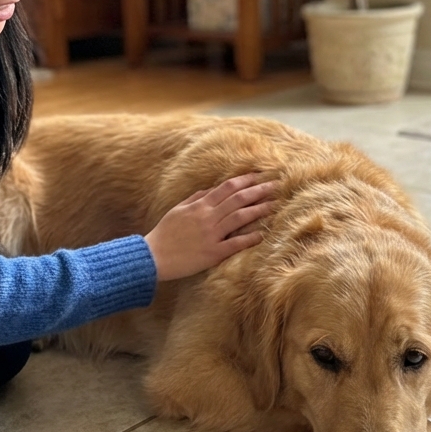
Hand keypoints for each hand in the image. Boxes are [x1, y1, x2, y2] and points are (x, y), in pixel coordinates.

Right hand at [144, 173, 275, 281]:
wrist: (153, 256)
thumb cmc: (165, 233)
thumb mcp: (178, 210)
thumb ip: (196, 198)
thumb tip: (212, 189)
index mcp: (200, 205)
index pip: (227, 188)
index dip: (246, 180)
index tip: (261, 175)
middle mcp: (207, 217)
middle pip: (238, 199)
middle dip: (259, 190)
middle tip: (277, 185)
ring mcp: (211, 235)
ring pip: (239, 218)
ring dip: (259, 210)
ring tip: (276, 205)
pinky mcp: (212, 253)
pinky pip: (234, 244)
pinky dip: (249, 238)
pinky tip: (263, 234)